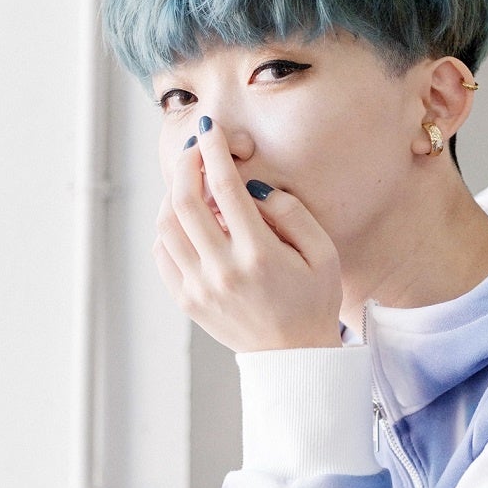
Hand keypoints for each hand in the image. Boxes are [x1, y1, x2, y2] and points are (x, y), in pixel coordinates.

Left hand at [153, 120, 343, 351]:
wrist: (295, 359)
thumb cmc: (314, 302)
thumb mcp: (324, 254)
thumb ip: (293, 213)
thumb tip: (253, 187)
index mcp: (259, 256)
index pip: (226, 188)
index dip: (215, 150)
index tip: (212, 128)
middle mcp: (223, 271)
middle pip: (185, 201)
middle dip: (186, 163)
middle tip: (195, 147)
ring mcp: (199, 288)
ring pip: (166, 225)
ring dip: (172, 194)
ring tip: (190, 182)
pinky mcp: (187, 301)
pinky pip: (162, 253)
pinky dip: (167, 227)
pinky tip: (185, 218)